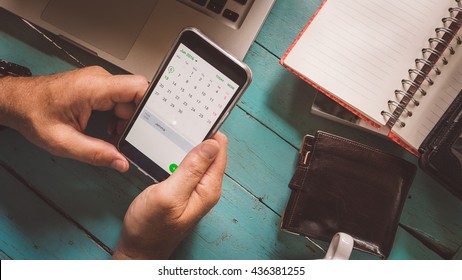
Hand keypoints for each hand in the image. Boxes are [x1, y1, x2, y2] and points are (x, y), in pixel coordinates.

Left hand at [0, 66, 147, 171]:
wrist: (16, 101)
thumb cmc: (33, 114)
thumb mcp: (63, 142)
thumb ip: (95, 153)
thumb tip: (121, 162)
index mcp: (93, 87)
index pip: (138, 87)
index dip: (151, 105)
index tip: (155, 124)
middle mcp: (100, 80)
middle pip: (136, 97)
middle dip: (135, 121)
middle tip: (123, 138)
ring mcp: (99, 82)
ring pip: (129, 100)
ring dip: (125, 121)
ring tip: (110, 135)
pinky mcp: (98, 87)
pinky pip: (119, 100)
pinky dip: (117, 117)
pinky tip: (106, 128)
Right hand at [112, 132, 227, 258]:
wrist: (138, 248)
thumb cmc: (150, 227)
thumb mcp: (169, 194)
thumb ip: (191, 169)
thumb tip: (212, 144)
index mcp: (208, 188)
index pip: (219, 151)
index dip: (211, 132)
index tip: (198, 117)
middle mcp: (206, 188)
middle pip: (210, 153)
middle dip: (198, 137)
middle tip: (181, 121)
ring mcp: (195, 189)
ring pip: (197, 158)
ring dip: (187, 146)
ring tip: (174, 131)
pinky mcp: (183, 190)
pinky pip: (186, 167)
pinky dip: (179, 156)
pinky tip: (168, 151)